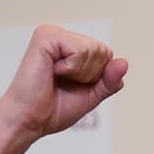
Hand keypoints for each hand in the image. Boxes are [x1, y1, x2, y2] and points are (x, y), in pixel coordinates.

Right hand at [0, 24, 127, 140]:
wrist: (29, 121)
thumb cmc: (52, 109)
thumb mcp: (91, 95)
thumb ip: (109, 81)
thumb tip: (124, 63)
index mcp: (69, 46)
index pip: (106, 55)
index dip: (97, 77)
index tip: (72, 85)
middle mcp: (61, 35)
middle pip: (103, 51)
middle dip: (90, 75)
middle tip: (64, 83)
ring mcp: (52, 33)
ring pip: (94, 50)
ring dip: (80, 73)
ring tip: (56, 78)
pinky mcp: (46, 36)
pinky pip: (81, 50)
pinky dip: (72, 69)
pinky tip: (52, 72)